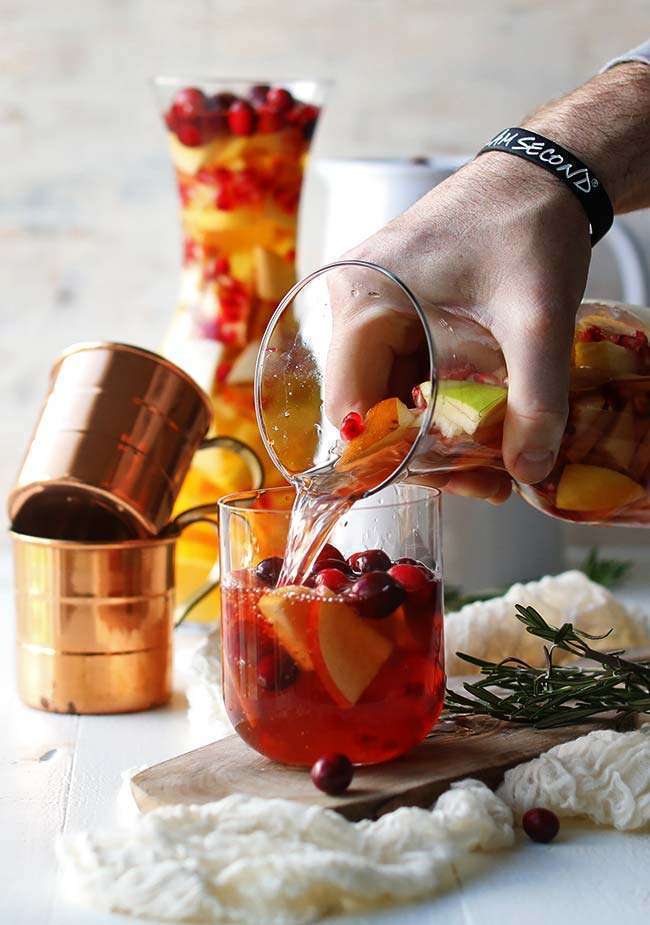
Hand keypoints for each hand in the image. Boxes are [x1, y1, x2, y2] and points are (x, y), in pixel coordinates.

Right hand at [325, 152, 590, 501]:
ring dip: (436, 436)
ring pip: (391, 395)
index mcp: (364, 301)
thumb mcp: (537, 318)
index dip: (391, 457)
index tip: (449, 482)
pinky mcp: (402, 310)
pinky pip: (409, 373)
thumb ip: (537, 399)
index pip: (350, 408)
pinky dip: (442, 405)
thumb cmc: (528, 225)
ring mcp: (378, 307)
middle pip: (371, 409)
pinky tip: (484, 426)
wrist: (543, 172)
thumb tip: (531, 473)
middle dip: (425, 456)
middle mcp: (357, 306)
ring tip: (496, 464)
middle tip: (488, 481)